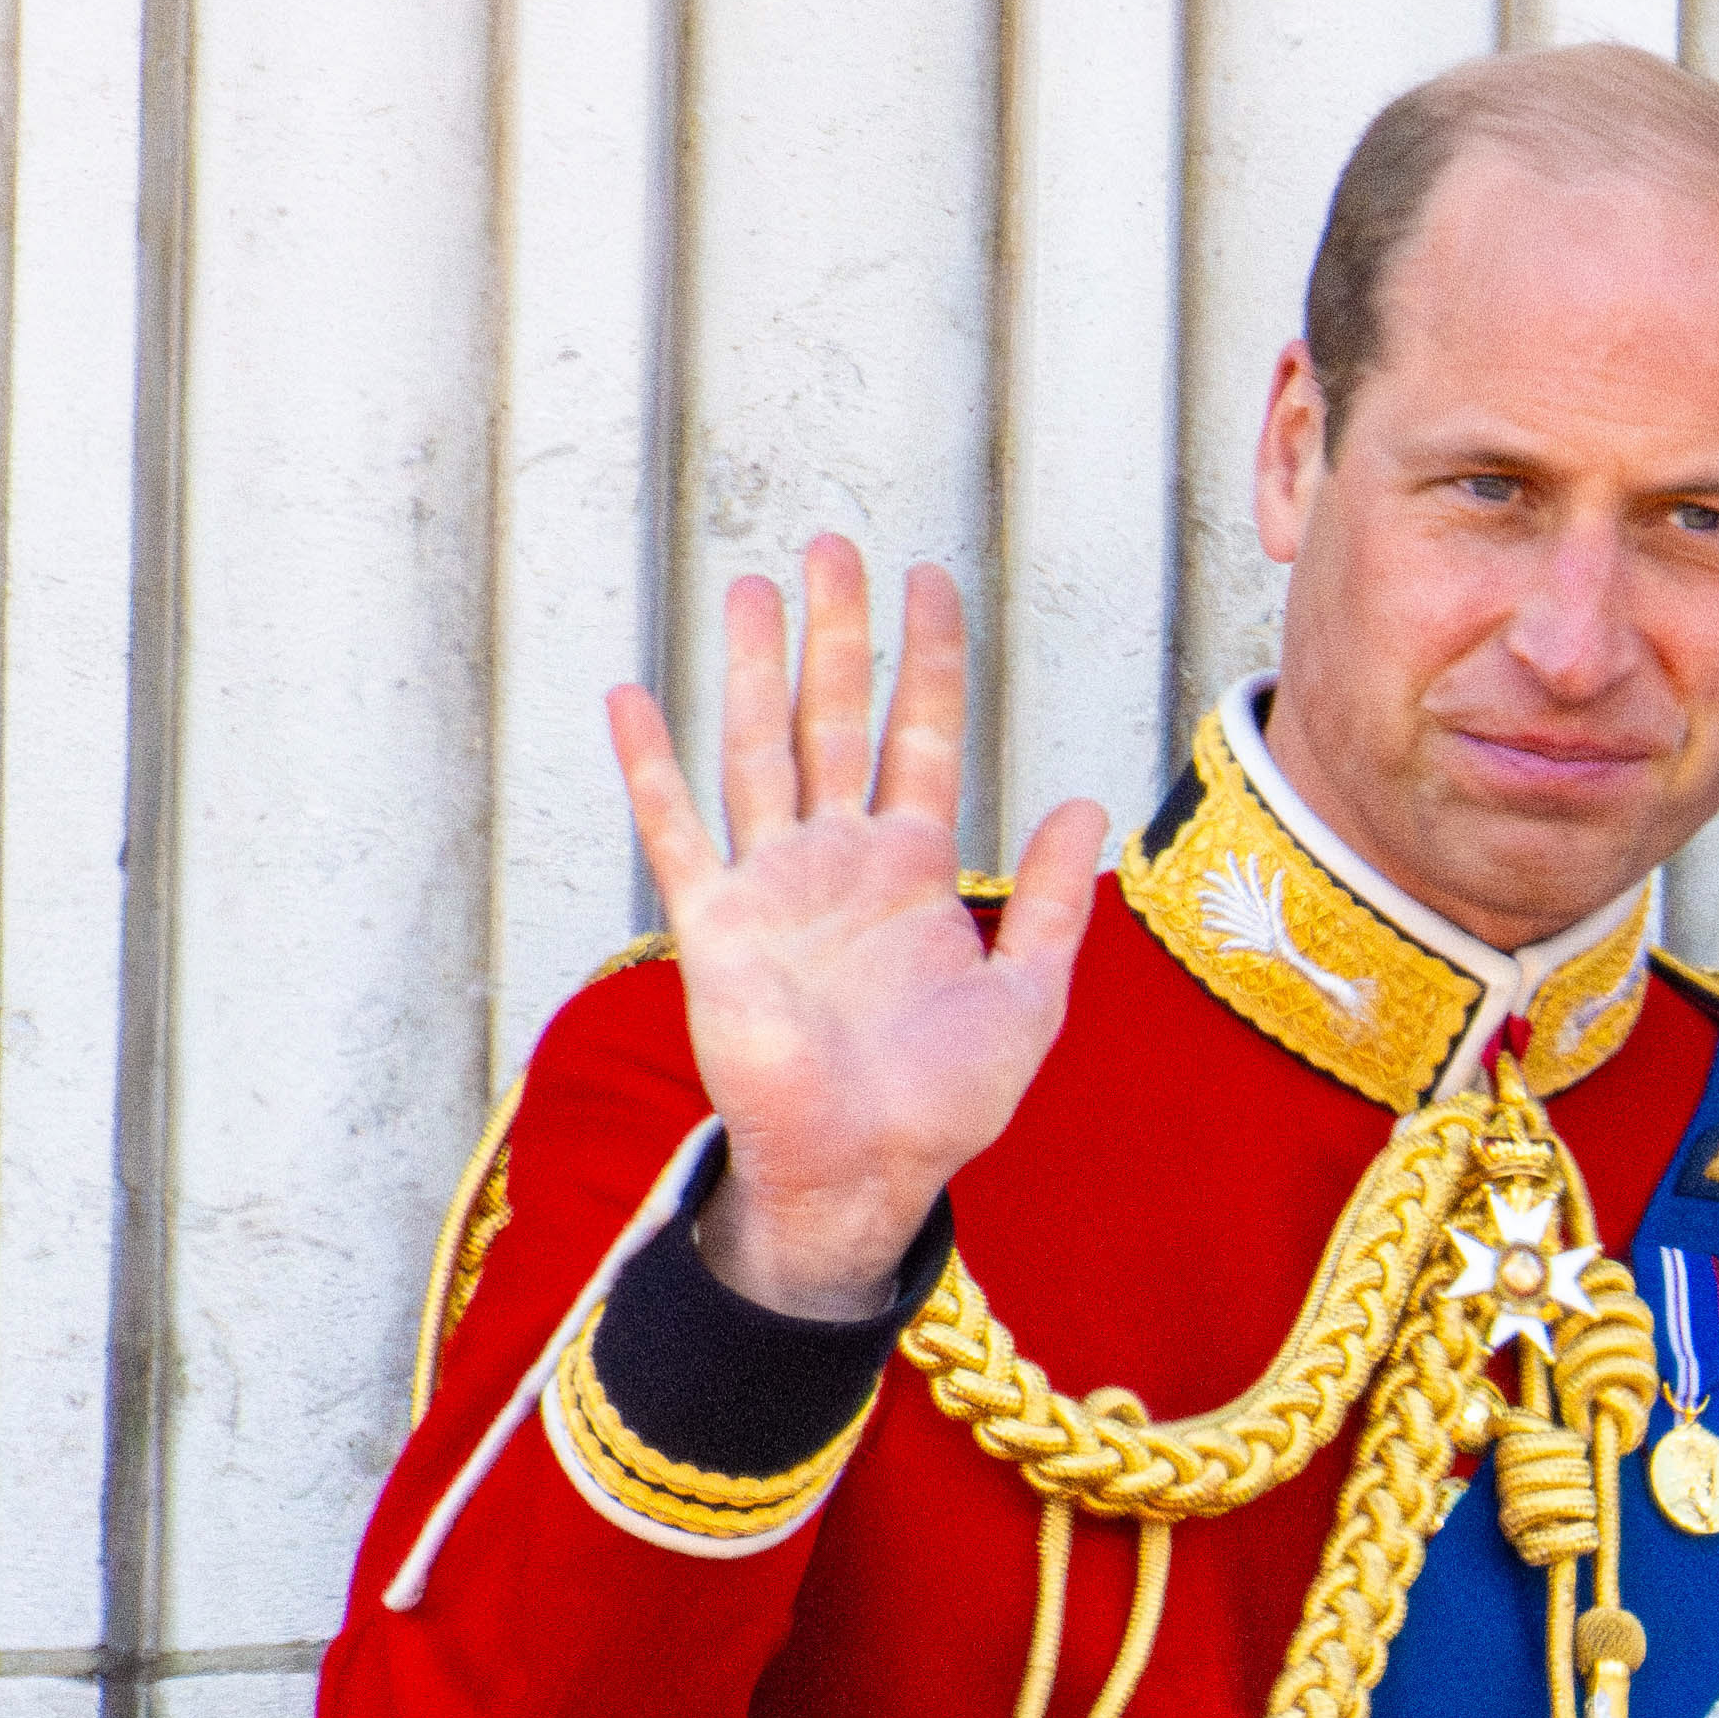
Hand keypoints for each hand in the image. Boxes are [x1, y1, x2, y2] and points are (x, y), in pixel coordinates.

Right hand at [614, 538, 1103, 1319]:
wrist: (864, 1172)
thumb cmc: (944, 1102)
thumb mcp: (1029, 999)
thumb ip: (1052, 902)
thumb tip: (1085, 803)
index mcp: (914, 870)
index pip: (923, 734)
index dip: (928, 657)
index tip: (930, 577)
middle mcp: (840, 861)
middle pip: (837, 718)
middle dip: (837, 633)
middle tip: (832, 545)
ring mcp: (773, 887)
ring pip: (760, 750)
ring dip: (754, 670)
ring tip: (749, 586)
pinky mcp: (716, 926)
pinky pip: (677, 831)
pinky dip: (651, 768)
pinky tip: (633, 698)